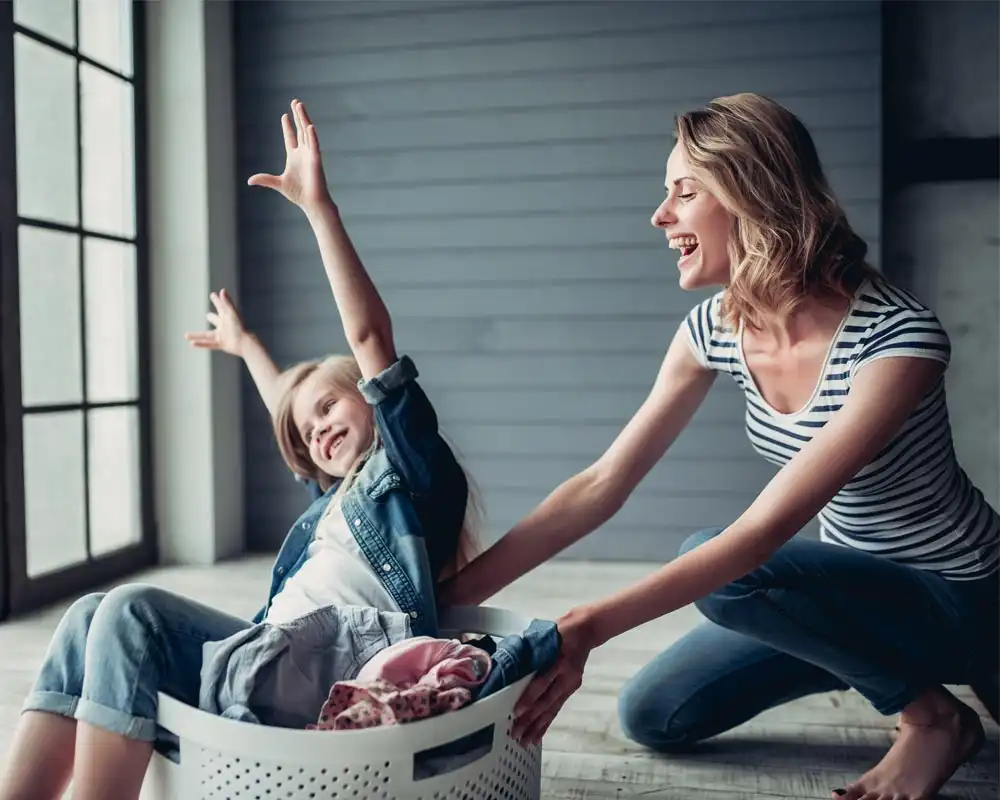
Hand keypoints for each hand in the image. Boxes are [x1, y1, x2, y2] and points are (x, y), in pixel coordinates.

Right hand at [184, 289, 249, 356]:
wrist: (245, 343)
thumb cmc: (239, 327)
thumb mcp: (231, 313)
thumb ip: (226, 302)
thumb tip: (222, 290)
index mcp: (227, 317)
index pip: (221, 306)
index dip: (217, 300)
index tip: (213, 295)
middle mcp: (224, 326)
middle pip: (216, 320)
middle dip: (212, 318)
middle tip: (207, 315)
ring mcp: (222, 335)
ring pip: (207, 335)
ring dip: (197, 335)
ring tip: (186, 335)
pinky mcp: (222, 344)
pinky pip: (209, 344)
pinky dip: (200, 344)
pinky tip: (191, 344)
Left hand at [248, 99, 331, 210]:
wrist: (311, 203)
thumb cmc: (298, 194)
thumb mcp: (278, 184)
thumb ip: (265, 179)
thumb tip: (249, 180)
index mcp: (294, 157)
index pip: (290, 137)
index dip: (287, 126)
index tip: (284, 115)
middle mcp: (303, 153)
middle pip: (300, 130)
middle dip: (297, 116)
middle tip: (295, 102)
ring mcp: (310, 155)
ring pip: (307, 133)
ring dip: (304, 119)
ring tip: (300, 106)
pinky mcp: (316, 161)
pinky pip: (315, 146)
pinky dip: (313, 136)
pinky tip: (310, 126)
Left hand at [511, 607, 596, 745]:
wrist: (585, 630)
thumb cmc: (559, 631)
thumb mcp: (543, 636)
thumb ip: (528, 652)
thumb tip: (506, 667)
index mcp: (559, 660)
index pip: (542, 683)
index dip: (529, 698)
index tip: (517, 711)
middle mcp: (567, 675)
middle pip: (547, 701)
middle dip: (531, 719)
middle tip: (516, 733)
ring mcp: (571, 683)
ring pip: (552, 708)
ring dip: (538, 726)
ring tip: (526, 741)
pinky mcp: (571, 688)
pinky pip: (557, 708)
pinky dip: (547, 722)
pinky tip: (539, 734)